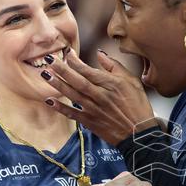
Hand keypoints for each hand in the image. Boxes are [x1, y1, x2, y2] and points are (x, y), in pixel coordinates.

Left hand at [42, 46, 157, 145]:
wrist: (140, 134)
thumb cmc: (138, 105)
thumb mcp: (132, 81)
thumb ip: (115, 66)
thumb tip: (100, 54)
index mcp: (111, 84)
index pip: (88, 70)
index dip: (75, 60)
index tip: (66, 52)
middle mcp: (100, 96)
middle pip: (77, 80)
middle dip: (62, 69)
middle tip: (49, 59)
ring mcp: (94, 110)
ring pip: (73, 94)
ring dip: (58, 84)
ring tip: (45, 74)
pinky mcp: (91, 122)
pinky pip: (73, 113)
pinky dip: (61, 108)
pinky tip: (49, 101)